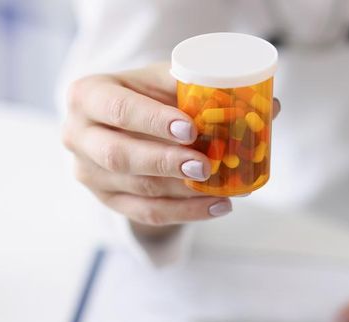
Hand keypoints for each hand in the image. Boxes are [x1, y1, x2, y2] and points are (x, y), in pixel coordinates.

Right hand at [64, 63, 279, 232]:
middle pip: (119, 155)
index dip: (153, 121)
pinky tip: (218, 206)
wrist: (118, 120)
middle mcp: (77, 135)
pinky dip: (186, 212)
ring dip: (183, 191)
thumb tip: (271, 107)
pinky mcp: (106, 200)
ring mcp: (87, 173)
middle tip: (205, 164)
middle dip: (166, 162)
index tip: (190, 129)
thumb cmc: (147, 94)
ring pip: (137, 188)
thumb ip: (204, 87)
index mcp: (87, 95)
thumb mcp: (163, 81)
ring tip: (223, 187)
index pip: (118, 109)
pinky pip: (146, 213)